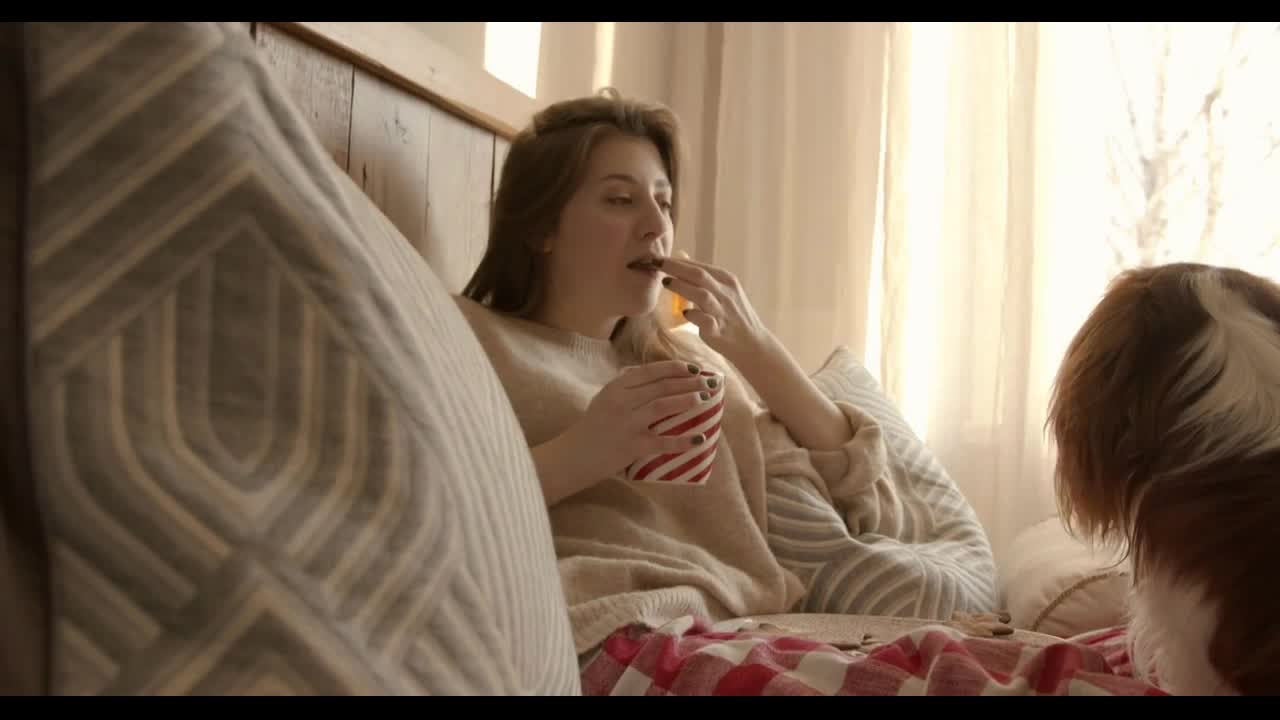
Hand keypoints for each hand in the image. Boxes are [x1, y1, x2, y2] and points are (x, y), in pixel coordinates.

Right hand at [566, 360, 720, 481]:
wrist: (574, 456)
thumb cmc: (592, 426)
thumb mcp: (604, 398)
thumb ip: (627, 385)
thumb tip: (655, 373)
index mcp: (616, 387)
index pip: (651, 371)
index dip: (675, 368)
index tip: (695, 368)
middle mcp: (622, 401)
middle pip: (662, 386)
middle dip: (690, 382)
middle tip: (710, 382)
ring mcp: (627, 423)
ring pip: (663, 406)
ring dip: (687, 400)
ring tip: (705, 398)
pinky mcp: (632, 446)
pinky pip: (663, 442)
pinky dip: (683, 441)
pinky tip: (700, 438)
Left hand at [660, 256, 769, 362]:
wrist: (752, 343)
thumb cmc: (732, 315)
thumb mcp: (724, 290)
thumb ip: (703, 277)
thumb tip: (681, 257)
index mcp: (727, 280)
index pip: (700, 266)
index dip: (678, 261)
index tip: (659, 257)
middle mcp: (726, 293)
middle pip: (699, 275)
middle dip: (676, 267)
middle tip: (655, 263)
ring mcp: (723, 312)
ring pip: (702, 294)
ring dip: (682, 287)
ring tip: (665, 282)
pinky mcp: (719, 330)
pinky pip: (705, 320)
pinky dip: (693, 315)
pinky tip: (684, 313)